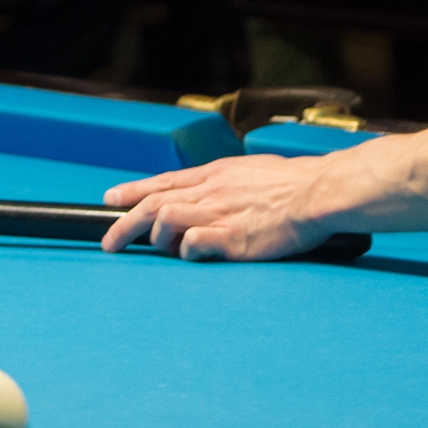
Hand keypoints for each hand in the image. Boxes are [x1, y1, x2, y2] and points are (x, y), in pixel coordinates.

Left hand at [100, 154, 332, 260]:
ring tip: (162, 251)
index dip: (133, 190)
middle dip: (125, 224)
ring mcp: (220, 214)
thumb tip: (210, 191)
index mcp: (216, 174)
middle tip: (110, 243)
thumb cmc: (293, 184)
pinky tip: (192, 256)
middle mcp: (211, 191)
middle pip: (154, 203)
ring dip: (156, 238)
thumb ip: (225, 182)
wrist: (317, 194)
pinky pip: (193, 244)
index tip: (111, 199)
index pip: (164, 181)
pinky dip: (185, 251)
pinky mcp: (232, 239)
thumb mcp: (250, 171)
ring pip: (165, 219)